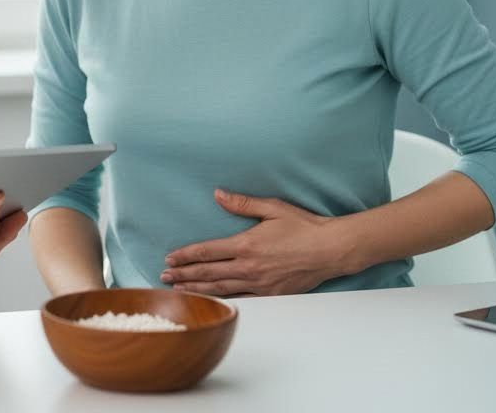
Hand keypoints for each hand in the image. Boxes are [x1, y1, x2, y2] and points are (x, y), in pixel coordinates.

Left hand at [160, 189, 351, 296]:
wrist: (331, 250)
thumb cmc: (303, 226)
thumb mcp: (271, 208)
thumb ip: (242, 203)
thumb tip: (218, 194)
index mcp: (246, 245)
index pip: (207, 252)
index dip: (185, 256)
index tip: (169, 258)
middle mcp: (249, 267)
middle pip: (208, 273)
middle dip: (183, 275)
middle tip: (164, 277)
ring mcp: (259, 283)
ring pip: (221, 288)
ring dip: (197, 290)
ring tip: (179, 291)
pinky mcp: (271, 293)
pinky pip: (241, 297)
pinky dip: (222, 299)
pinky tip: (211, 300)